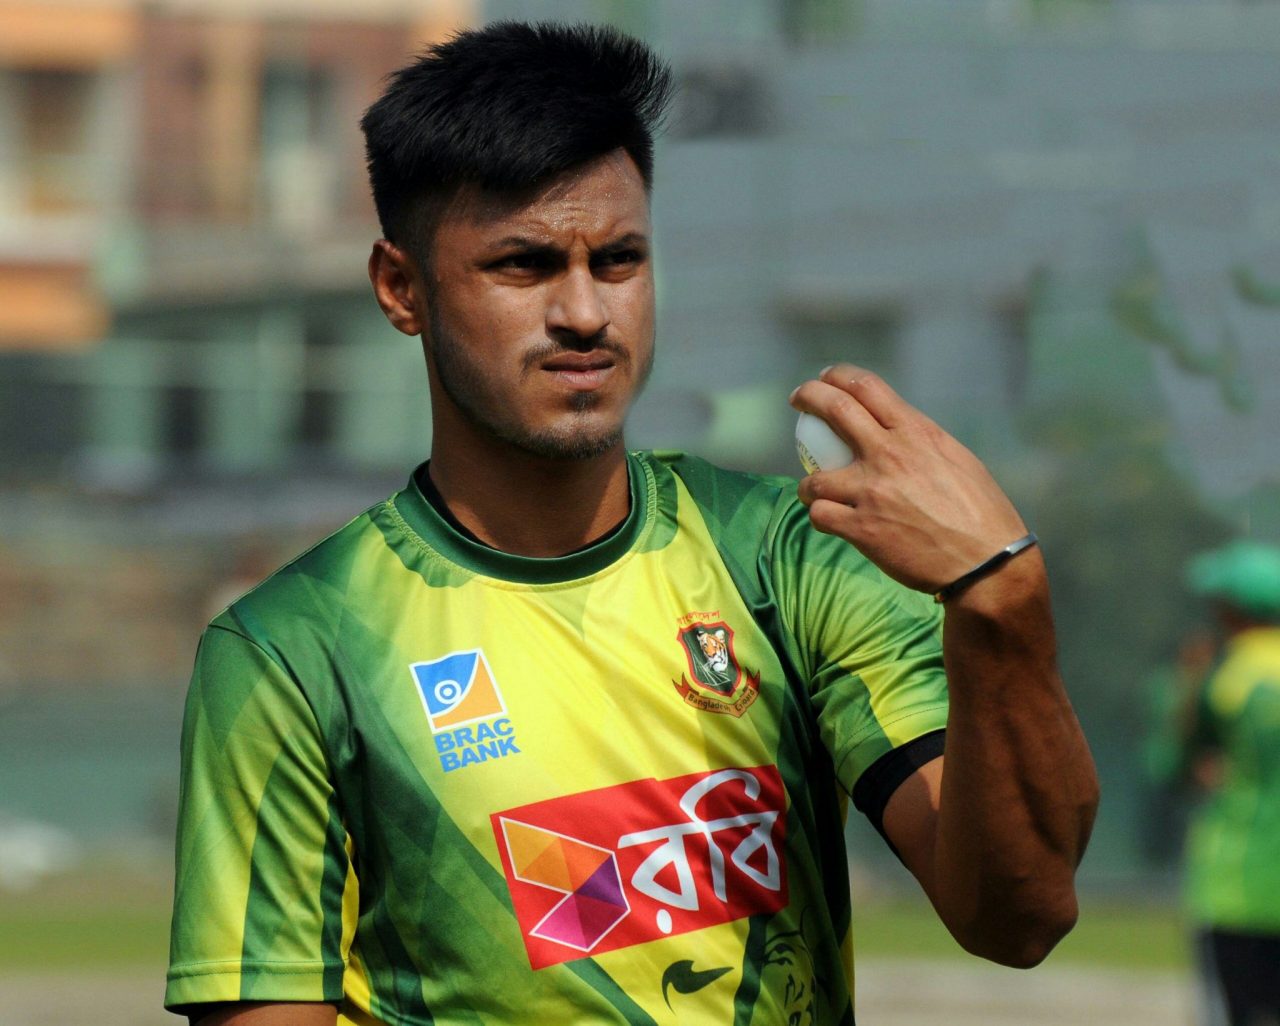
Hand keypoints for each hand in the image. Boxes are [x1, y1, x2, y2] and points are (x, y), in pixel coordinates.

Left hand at [789, 364, 1029, 594]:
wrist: (986, 562)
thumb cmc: (979, 513)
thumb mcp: (956, 460)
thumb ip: (920, 443)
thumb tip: (895, 431)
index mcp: (916, 433)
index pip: (867, 387)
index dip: (839, 376)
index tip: (825, 378)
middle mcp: (889, 454)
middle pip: (835, 409)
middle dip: (808, 397)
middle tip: (798, 400)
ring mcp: (871, 491)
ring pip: (813, 477)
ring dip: (808, 483)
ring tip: (813, 490)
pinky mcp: (860, 528)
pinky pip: (820, 515)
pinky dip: (820, 516)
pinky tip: (830, 520)